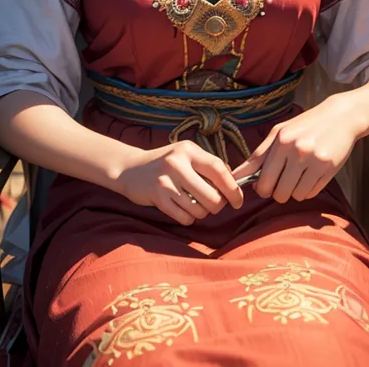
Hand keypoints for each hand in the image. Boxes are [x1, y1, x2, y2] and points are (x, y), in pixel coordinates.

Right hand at [118, 140, 243, 224]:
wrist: (130, 168)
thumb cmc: (166, 163)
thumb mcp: (186, 155)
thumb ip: (208, 166)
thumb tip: (235, 183)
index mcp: (189, 151)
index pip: (219, 169)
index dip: (233, 188)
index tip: (238, 201)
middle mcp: (178, 164)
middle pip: (213, 196)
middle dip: (217, 206)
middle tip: (213, 204)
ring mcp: (166, 181)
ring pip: (199, 210)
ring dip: (201, 212)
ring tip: (193, 203)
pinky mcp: (157, 198)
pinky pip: (185, 218)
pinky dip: (188, 218)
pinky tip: (181, 208)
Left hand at [231, 95, 358, 203]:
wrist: (340, 116)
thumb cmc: (304, 125)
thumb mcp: (278, 133)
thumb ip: (258, 155)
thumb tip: (236, 175)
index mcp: (281, 141)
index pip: (264, 181)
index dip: (262, 190)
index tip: (266, 186)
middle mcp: (297, 151)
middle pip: (279, 193)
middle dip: (278, 193)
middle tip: (283, 182)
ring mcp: (314, 161)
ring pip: (296, 195)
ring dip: (294, 191)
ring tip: (298, 176)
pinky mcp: (329, 169)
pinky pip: (311, 193)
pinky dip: (308, 190)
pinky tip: (311, 176)